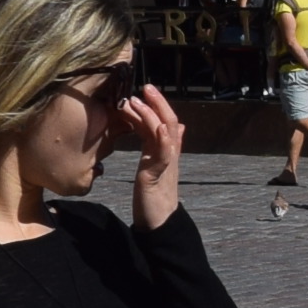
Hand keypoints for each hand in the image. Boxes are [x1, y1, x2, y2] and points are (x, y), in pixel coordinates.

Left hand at [114, 84, 186, 227]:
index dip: (155, 107)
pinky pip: (165, 155)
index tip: (142, 92)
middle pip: (169, 123)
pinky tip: (159, 127)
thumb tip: (164, 129)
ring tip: (138, 99)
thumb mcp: (154, 165)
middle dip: (158, 103)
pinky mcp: (158, 175)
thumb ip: (156, 147)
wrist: (159, 221)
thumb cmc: (153, 194)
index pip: (163, 123)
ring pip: (166, 134)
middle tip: (146, 86)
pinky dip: (163, 139)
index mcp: (164, 151)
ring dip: (153, 114)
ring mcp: (165, 163)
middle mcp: (168, 154)